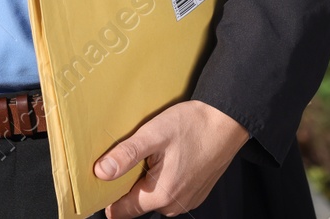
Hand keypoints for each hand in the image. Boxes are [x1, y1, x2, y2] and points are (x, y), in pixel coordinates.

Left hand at [93, 100, 249, 217]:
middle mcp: (174, 205)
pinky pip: (169, 191)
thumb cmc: (193, 125)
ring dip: (148, 179)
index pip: (121, 210)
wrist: (228, 121)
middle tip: (134, 154)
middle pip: (137, 202)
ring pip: (153, 196)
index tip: (103, 176)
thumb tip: (101, 172)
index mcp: (160, 195)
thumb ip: (126, 155)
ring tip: (153, 153)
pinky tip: (169, 157)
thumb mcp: (153, 134)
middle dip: (129, 182)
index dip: (108, 195)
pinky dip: (164, 177)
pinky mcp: (195, 193)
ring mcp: (187, 200)